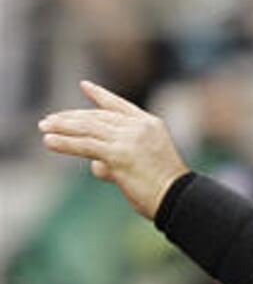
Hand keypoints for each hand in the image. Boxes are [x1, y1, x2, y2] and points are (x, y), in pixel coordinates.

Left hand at [39, 81, 189, 219]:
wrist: (178, 198)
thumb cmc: (164, 188)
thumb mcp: (144, 165)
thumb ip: (118, 160)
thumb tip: (96, 166)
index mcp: (150, 124)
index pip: (119, 105)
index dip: (100, 95)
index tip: (84, 86)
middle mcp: (139, 126)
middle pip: (98, 116)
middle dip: (71, 117)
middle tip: (49, 120)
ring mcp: (129, 139)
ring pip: (88, 128)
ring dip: (62, 127)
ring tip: (44, 128)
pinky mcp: (118, 154)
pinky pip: (85, 146)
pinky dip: (65, 143)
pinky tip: (49, 142)